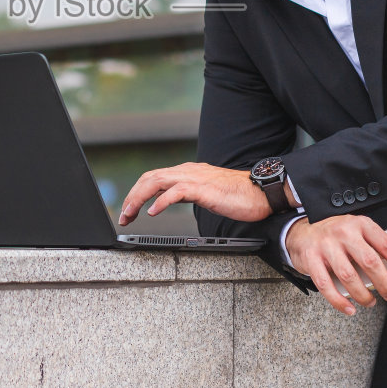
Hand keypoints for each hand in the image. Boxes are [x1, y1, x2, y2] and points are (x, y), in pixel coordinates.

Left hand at [117, 162, 271, 225]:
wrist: (262, 192)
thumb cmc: (239, 195)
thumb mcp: (206, 193)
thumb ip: (187, 192)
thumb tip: (169, 199)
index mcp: (188, 172)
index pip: (154, 177)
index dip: (137, 192)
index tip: (129, 210)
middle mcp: (188, 171)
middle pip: (150, 177)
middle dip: (132, 196)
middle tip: (124, 216)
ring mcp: (196, 178)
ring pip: (157, 181)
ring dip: (139, 198)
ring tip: (130, 214)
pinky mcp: (204, 189)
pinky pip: (176, 192)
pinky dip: (161, 201)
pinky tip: (153, 212)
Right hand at [285, 215, 386, 314]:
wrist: (301, 232)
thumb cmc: (335, 236)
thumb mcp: (358, 234)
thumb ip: (376, 251)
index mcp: (361, 225)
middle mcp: (344, 233)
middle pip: (371, 262)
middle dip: (385, 284)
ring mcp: (326, 246)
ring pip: (350, 276)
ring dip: (364, 295)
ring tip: (370, 301)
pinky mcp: (311, 259)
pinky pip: (326, 285)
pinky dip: (340, 301)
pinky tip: (349, 307)